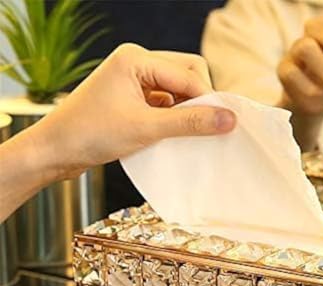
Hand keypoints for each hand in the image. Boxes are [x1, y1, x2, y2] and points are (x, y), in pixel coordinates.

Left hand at [31, 43, 235, 180]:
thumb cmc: (92, 134)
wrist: (56, 152)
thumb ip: (190, 122)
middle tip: (206, 129)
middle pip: (186, 76)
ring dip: (187, 112)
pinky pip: (165, 104)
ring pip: (177, 91)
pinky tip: (173, 137)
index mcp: (136, 58)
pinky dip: (174, 119)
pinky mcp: (133, 99)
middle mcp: (136, 63)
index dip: (208, 99)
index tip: (225, 125)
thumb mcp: (146, 128)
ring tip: (188, 136)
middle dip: (199, 101)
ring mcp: (134, 81)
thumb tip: (228, 119)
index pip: (189, 73)